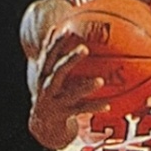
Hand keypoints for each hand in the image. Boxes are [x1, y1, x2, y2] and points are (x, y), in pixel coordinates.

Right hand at [30, 27, 107, 142]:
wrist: (42, 123)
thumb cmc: (52, 91)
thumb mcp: (51, 73)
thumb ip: (59, 55)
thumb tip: (67, 26)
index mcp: (44, 73)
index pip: (48, 54)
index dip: (56, 42)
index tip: (67, 29)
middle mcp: (47, 86)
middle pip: (58, 71)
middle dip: (70, 59)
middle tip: (85, 49)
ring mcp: (55, 101)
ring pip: (71, 93)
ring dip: (85, 87)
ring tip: (100, 81)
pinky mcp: (63, 114)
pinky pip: (81, 110)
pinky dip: (94, 107)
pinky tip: (109, 105)